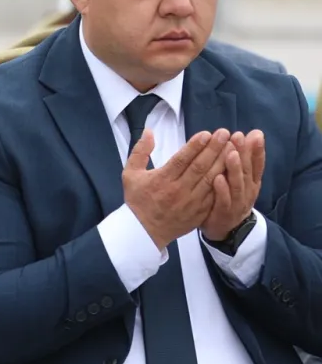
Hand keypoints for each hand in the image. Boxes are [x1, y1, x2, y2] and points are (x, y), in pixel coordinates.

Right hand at [123, 129, 230, 248]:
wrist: (144, 232)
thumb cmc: (138, 200)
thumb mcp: (130, 175)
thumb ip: (139, 152)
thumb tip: (149, 131)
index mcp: (161, 180)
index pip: (181, 160)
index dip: (195, 146)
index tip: (207, 133)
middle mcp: (177, 191)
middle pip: (199, 166)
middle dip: (214, 148)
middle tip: (225, 133)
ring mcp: (190, 202)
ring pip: (210, 179)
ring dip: (223, 161)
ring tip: (232, 146)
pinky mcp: (199, 212)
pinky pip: (215, 194)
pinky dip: (224, 180)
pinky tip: (232, 168)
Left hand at [202, 130, 264, 242]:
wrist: (225, 229)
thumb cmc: (229, 198)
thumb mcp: (239, 179)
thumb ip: (243, 160)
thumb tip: (249, 135)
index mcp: (251, 182)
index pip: (257, 164)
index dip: (257, 149)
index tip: (255, 134)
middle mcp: (247, 191)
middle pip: (248, 171)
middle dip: (244, 153)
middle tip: (238, 137)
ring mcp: (236, 202)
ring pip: (237, 184)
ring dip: (234, 168)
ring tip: (230, 154)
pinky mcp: (223, 213)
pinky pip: (223, 200)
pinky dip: (221, 190)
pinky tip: (217, 178)